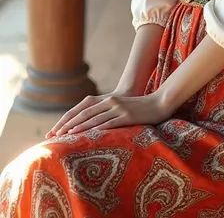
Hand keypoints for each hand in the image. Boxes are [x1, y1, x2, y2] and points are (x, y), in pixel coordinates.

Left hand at [45, 92, 169, 138]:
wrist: (159, 102)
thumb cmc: (140, 107)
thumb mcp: (121, 107)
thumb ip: (108, 112)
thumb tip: (93, 125)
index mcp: (107, 99)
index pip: (81, 109)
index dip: (67, 119)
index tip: (55, 130)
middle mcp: (110, 102)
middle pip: (84, 114)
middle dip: (67, 124)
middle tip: (54, 135)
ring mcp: (118, 108)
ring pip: (94, 118)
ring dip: (78, 127)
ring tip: (65, 135)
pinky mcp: (126, 116)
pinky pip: (108, 123)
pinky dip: (96, 129)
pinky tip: (88, 135)